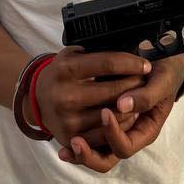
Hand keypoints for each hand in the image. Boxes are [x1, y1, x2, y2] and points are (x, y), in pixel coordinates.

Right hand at [32, 46, 151, 150]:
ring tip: (140, 96)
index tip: (145, 64)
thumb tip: (127, 46)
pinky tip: (129, 114)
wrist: (37, 99)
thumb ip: (94, 52)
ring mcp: (68, 119)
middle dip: (135, 83)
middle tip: (146, 79)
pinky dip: (121, 124)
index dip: (131, 63)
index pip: (108, 64)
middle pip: (114, 90)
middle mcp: (65, 95)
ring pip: (113, 114)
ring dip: (132, 105)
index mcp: (66, 69)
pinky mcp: (70, 138)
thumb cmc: (62, 73)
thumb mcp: (72, 55)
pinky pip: (105, 134)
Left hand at [58, 52, 183, 174]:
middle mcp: (128, 133)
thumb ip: (146, 96)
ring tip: (69, 143)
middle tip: (77, 139)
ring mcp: (114, 128)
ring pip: (95, 154)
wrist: (160, 59)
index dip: (113, 134)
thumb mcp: (163, 81)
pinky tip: (62, 150)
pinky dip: (75, 147)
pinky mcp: (100, 118)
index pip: (125, 147)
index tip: (105, 112)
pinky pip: (86, 141)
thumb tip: (122, 105)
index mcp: (145, 130)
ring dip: (82, 151)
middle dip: (90, 150)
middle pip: (106, 158)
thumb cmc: (164, 72)